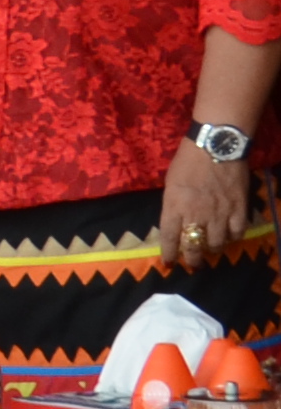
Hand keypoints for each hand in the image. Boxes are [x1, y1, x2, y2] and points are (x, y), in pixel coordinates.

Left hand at [161, 139, 255, 270]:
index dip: (169, 253)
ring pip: (216, 243)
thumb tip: (176, 221)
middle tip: (193, 263)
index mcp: (174, 206)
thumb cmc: (188, 160)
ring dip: (212, 249)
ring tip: (211, 250)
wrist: (216, 145)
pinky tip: (229, 237)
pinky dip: (233, 238)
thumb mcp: (170, 183)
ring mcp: (219, 213)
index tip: (169, 263)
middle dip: (192, 258)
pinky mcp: (238, 208)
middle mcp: (196, 214)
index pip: (170, 237)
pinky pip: (237, 232)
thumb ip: (173, 204)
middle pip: (193, 245)